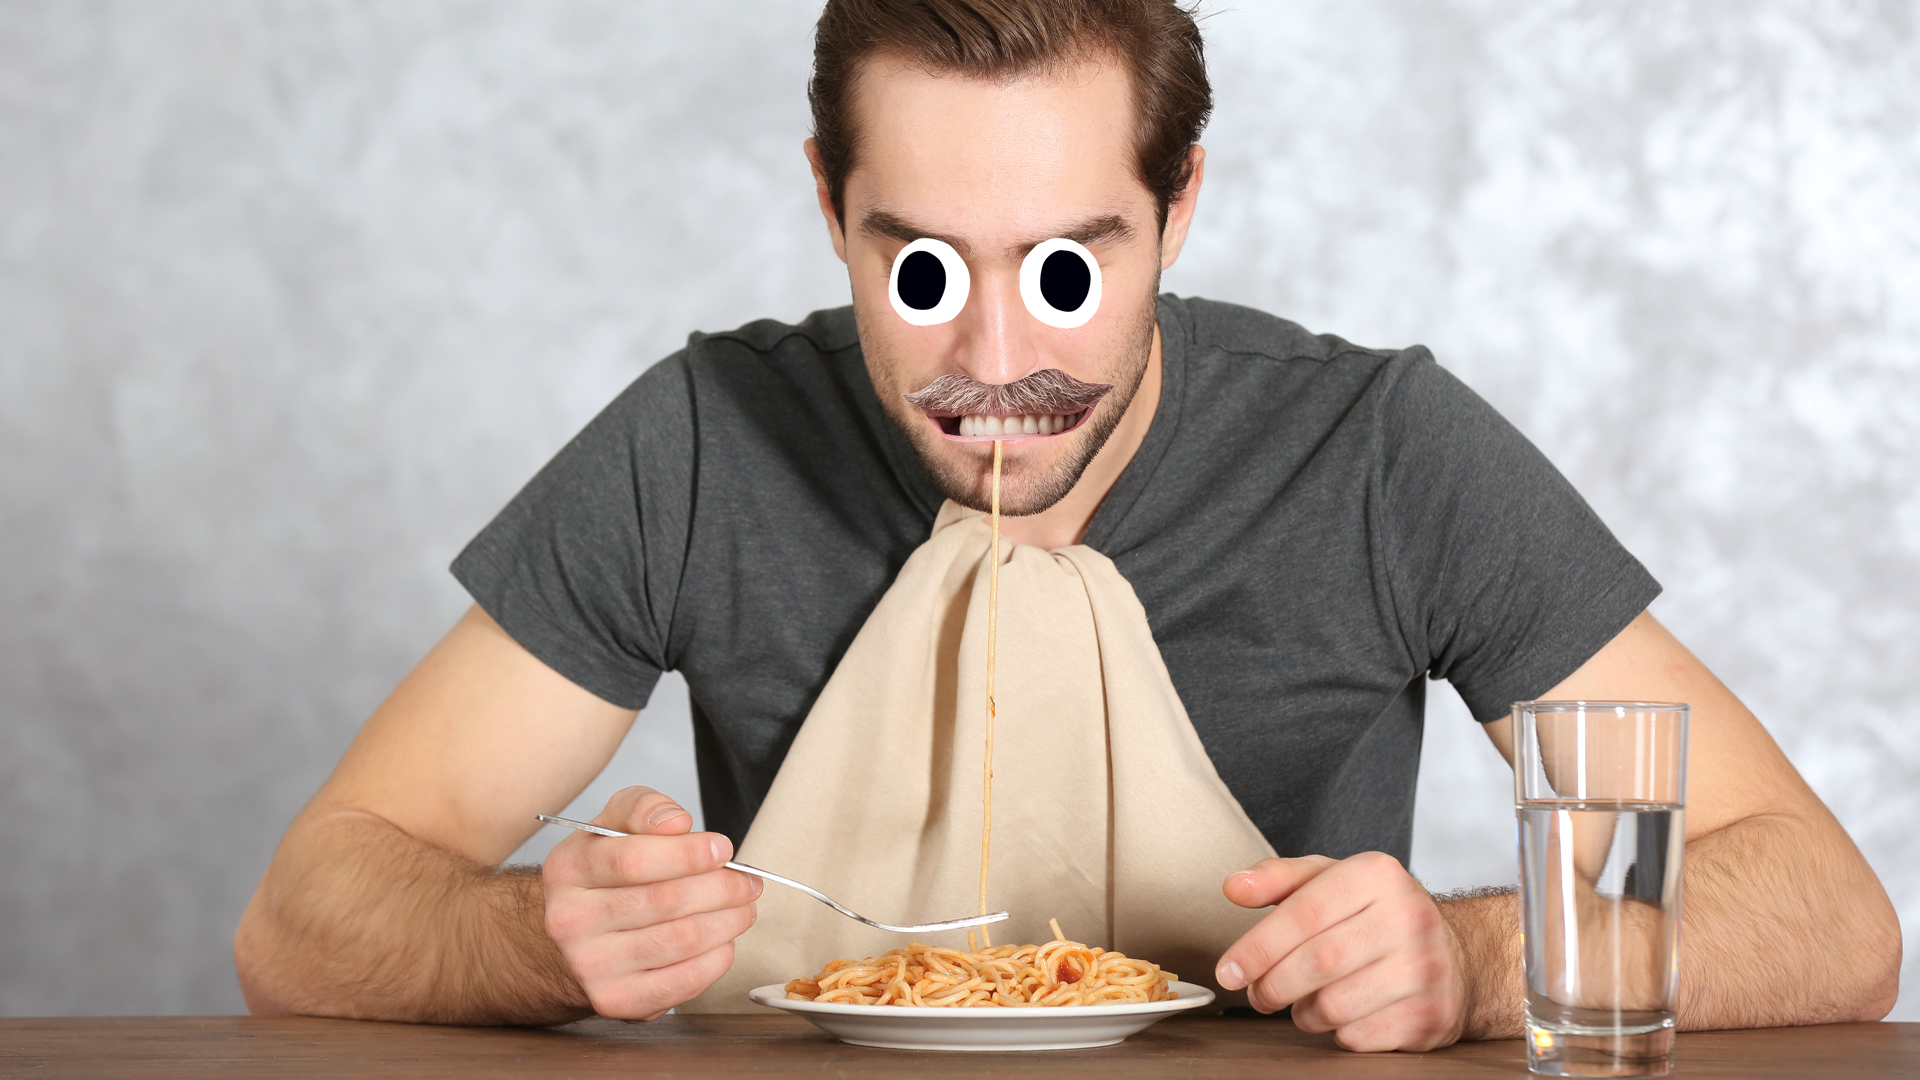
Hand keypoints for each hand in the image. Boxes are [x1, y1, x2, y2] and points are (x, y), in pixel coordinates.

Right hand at [542, 786, 760, 1018]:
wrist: (580, 934)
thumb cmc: (607, 871)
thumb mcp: (614, 824)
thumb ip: (643, 808)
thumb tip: (676, 822)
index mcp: (567, 869)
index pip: (632, 859)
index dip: (688, 853)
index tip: (723, 848)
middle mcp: (569, 921)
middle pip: (664, 901)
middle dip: (721, 888)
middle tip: (748, 882)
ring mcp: (590, 966)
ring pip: (680, 939)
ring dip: (728, 921)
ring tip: (744, 907)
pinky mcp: (616, 1000)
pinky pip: (683, 980)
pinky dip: (717, 957)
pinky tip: (724, 940)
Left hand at [1215, 853, 1467, 1050]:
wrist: (1457, 958)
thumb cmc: (1380, 916)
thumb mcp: (1333, 880)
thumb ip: (1279, 879)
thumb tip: (1234, 887)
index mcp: (1378, 875)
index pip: (1302, 913)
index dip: (1256, 947)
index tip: (1228, 971)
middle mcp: (1409, 917)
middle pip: (1316, 962)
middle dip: (1272, 985)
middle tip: (1257, 994)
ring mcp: (1425, 969)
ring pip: (1334, 1005)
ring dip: (1302, 1012)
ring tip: (1302, 1002)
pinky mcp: (1430, 1015)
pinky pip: (1358, 1036)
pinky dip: (1335, 1032)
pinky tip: (1341, 1015)